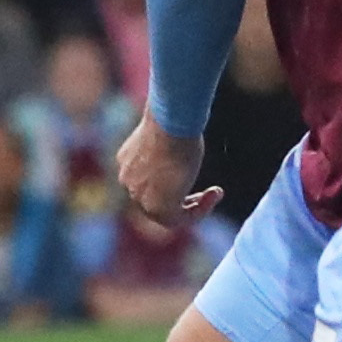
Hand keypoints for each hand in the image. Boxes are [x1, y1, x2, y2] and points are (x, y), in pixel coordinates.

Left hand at [113, 116, 216, 233]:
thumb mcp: (167, 133)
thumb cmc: (172, 122)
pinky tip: (214, 195)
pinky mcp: (156, 206)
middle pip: (153, 199)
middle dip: (181, 198)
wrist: (170, 124)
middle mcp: (128, 180)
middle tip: (205, 193)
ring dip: (193, 207)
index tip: (191, 173)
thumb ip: (167, 144)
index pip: (146, 181)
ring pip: (165, 213)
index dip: (171, 182)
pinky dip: (198, 211)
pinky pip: (176, 219)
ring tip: (214, 193)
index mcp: (127, 161)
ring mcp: (139, 194)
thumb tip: (178, 136)